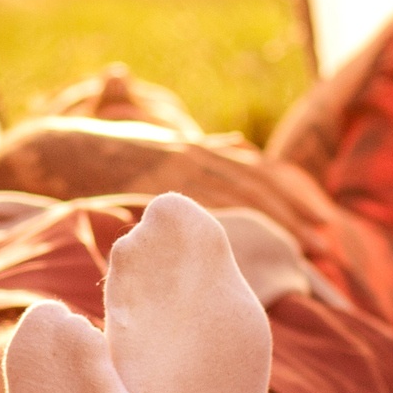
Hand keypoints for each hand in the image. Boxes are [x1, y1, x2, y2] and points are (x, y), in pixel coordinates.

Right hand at [116, 141, 348, 249]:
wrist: (66, 149)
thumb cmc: (116, 151)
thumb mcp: (168, 144)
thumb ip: (206, 146)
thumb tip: (240, 143)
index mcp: (202, 150)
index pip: (259, 172)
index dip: (294, 195)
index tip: (324, 218)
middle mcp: (195, 155)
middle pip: (257, 185)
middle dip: (294, 213)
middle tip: (326, 242)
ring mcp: (175, 169)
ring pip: (236, 196)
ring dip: (274, 221)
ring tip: (304, 249)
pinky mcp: (155, 187)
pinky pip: (198, 207)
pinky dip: (229, 223)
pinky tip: (252, 244)